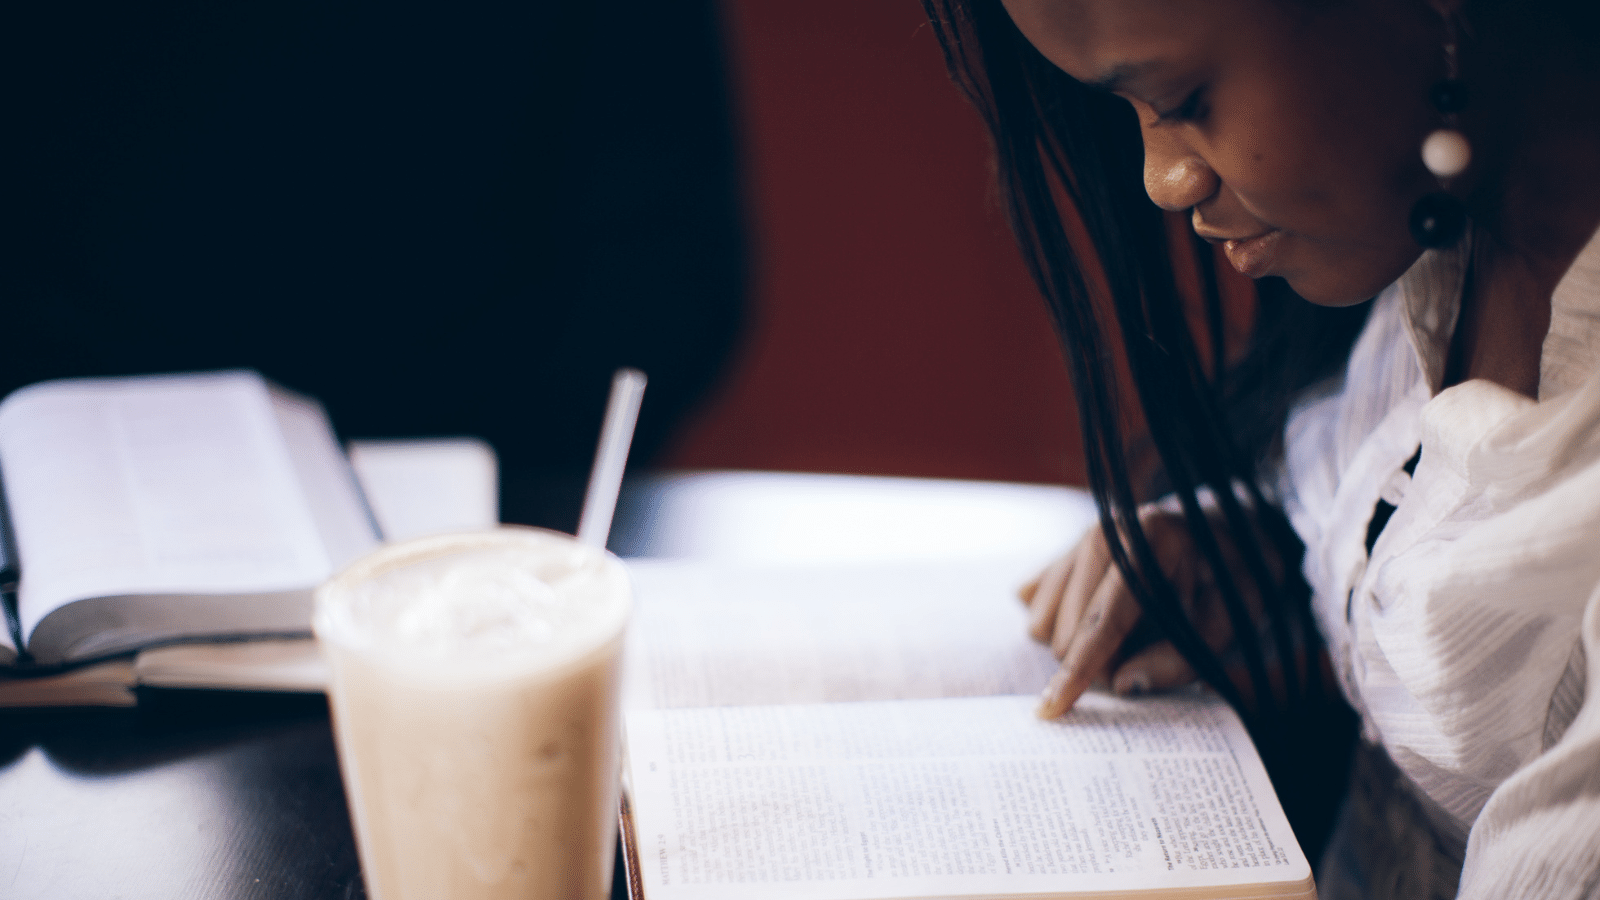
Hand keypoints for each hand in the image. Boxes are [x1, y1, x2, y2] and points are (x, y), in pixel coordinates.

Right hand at [1023, 505, 1238, 718]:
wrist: (1222, 533)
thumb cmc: (1231, 577)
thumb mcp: (1230, 619)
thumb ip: (1182, 656)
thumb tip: (1125, 685)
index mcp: (1147, 540)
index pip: (1103, 619)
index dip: (1080, 668)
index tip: (1054, 708)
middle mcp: (1103, 532)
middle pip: (1069, 628)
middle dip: (1098, 663)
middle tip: (1143, 662)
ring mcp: (1077, 541)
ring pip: (1043, 621)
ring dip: (1079, 647)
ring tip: (1130, 637)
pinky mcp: (1063, 554)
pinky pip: (1037, 606)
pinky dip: (1062, 627)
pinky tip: (1100, 620)